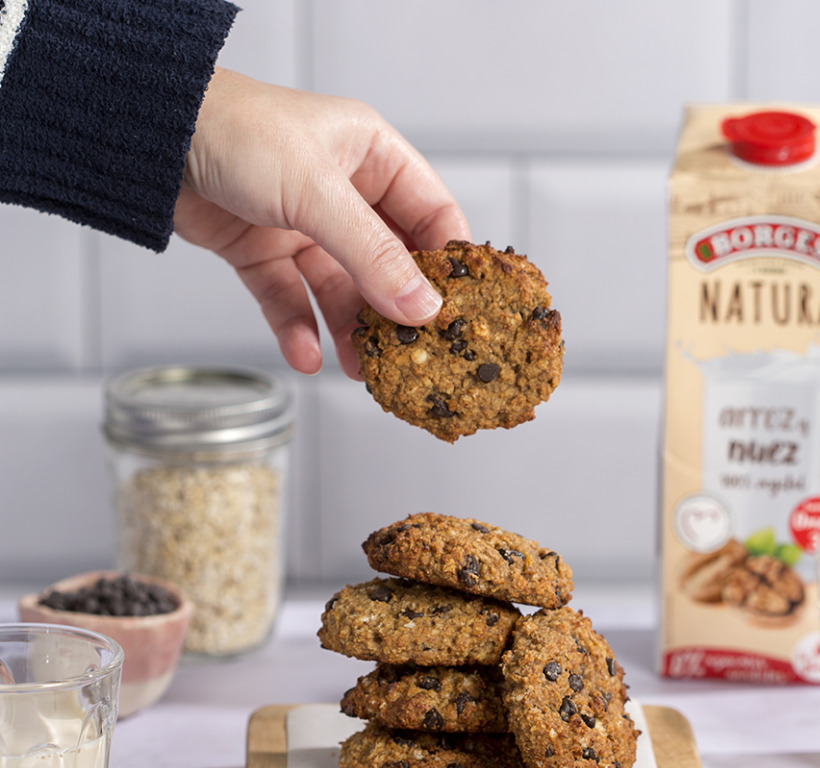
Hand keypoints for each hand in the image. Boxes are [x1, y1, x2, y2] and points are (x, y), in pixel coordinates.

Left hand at [175, 67, 469, 376]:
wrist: (150, 138)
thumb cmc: (236, 132)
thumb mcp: (316, 193)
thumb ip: (372, 254)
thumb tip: (421, 306)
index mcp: (371, 157)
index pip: (430, 214)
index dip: (445, 264)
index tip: (455, 311)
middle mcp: (343, 192)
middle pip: (387, 262)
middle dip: (395, 309)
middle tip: (410, 352)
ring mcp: (303, 225)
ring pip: (340, 289)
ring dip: (349, 330)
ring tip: (360, 369)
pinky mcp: (264, 253)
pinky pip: (290, 299)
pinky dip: (297, 329)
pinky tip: (305, 356)